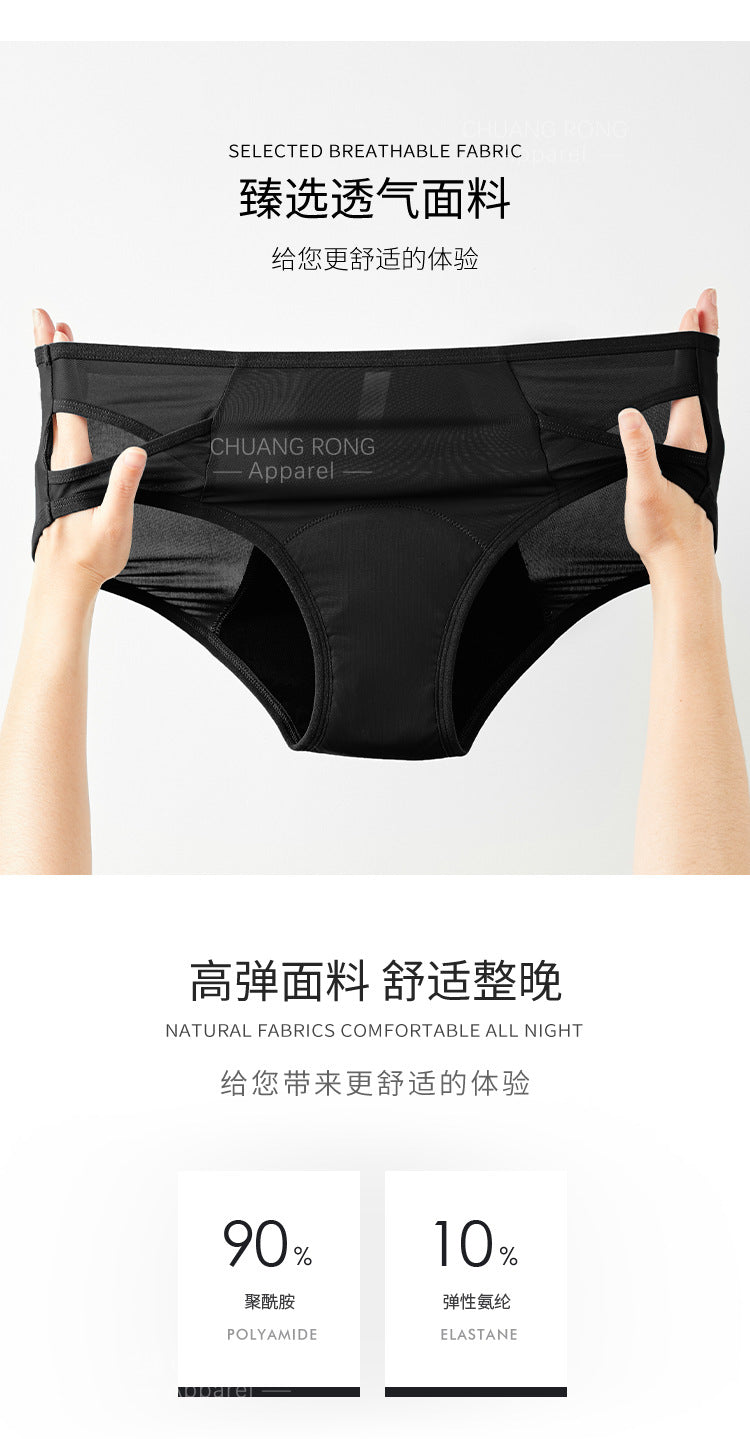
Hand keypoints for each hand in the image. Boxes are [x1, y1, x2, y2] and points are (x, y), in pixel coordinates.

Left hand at [32, 308, 146, 596]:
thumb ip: (122, 488)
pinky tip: (71, 404)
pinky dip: (64, 403)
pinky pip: (62, 429)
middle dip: (53, 356)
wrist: (65, 581)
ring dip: (58, 377)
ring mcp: (58, 466)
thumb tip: (134, 452)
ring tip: (61, 347)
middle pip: (53, 395)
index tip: (51, 325)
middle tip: (52, 321)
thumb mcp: (113, 524)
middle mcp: (58, 457)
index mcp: (69, 461)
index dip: (58, 361)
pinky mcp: (63, 477)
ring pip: (55, 411)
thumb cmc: (89, 556)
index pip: (63, 400)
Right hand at [619, 288, 717, 580]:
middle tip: (701, 307)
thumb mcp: (645, 490)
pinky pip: (689, 417)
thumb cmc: (665, 533)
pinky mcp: (687, 466)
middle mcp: (697, 441)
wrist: (682, 564)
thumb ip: (638, 451)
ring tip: (694, 338)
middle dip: (701, 339)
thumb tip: (629, 415)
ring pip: (697, 397)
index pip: (693, 379)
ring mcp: (694, 453)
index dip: (695, 341)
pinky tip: (679, 398)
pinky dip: (687, 394)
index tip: (697, 309)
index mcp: (689, 440)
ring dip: (695, 364)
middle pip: (701, 379)